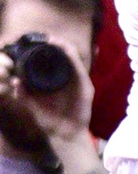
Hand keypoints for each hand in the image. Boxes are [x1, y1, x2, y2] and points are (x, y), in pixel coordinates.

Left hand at [0, 39, 97, 173]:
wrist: (66, 135)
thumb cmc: (51, 122)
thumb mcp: (33, 107)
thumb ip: (24, 95)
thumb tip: (14, 82)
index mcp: (56, 81)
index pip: (53, 60)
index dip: (47, 50)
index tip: (37, 42)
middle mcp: (68, 78)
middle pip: (64, 55)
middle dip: (56, 44)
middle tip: (45, 37)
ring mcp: (79, 81)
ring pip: (73, 58)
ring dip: (64, 46)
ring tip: (53, 39)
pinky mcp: (86, 85)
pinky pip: (79, 67)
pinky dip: (73, 57)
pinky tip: (65, 49)